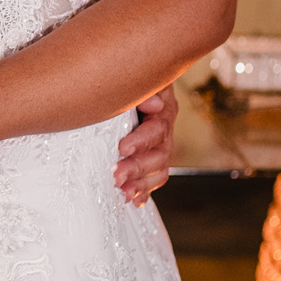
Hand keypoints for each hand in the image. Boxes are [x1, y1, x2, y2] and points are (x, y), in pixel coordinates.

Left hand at [114, 84, 176, 205]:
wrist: (124, 90)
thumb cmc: (124, 80)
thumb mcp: (133, 81)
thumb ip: (142, 91)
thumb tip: (154, 104)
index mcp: (161, 110)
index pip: (157, 128)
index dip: (142, 140)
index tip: (122, 148)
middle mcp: (164, 130)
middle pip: (159, 154)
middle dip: (137, 167)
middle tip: (116, 176)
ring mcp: (159, 147)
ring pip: (158, 170)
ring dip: (141, 183)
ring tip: (123, 193)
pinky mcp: (151, 160)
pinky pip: (153, 179)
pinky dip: (144, 190)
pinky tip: (134, 200)